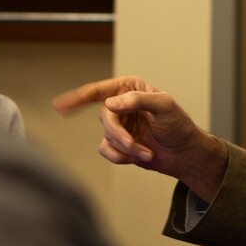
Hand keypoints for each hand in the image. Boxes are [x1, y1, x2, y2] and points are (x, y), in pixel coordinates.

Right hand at [53, 76, 227, 200]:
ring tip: (147, 152)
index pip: (99, 91)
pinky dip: (123, 157)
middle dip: (120, 135)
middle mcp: (121, 104)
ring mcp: (119, 125)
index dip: (77, 97)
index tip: (59, 106)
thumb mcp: (164, 106)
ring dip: (127, 149)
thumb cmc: (178, 126)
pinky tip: (141, 156)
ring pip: (107, 137)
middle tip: (135, 144)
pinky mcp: (118, 144)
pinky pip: (107, 151)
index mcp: (130, 88)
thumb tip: (110, 103)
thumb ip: (138, 100)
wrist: (185, 154)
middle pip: (105, 118)